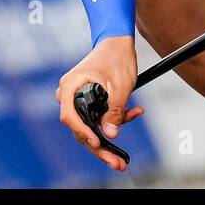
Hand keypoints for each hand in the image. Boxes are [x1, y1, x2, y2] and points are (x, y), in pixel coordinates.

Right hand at [54, 35, 143, 170]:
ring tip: (122, 157)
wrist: (118, 41)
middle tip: (116, 163)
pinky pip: (96, 118)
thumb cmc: (116, 57)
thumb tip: (110, 134)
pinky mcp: (87, 101)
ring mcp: (77, 98)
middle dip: (99, 147)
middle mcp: (69, 94)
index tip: (99, 143)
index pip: (70, 117)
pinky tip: (134, 113)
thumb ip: (114, 111)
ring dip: (107, 138)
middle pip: (79, 128)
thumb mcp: (120, 86)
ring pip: (89, 126)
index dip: (84, 133)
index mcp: (70, 87)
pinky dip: (112, 121)